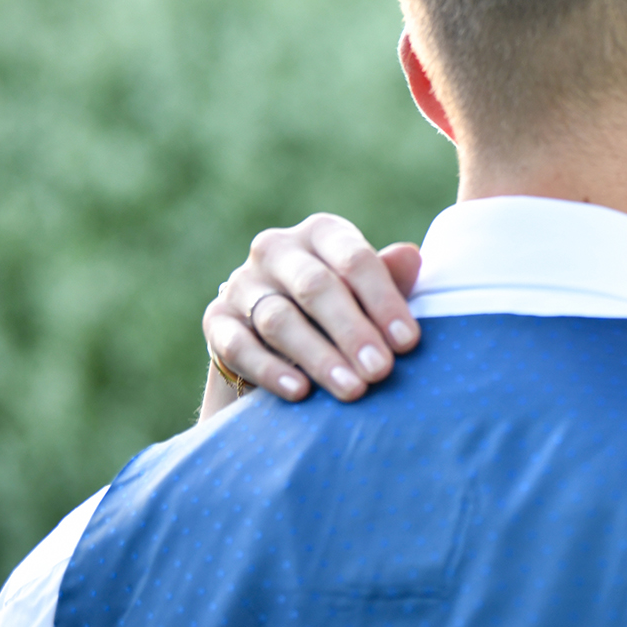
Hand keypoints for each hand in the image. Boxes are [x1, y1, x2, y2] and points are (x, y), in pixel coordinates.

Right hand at [202, 213, 421, 414]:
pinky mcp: (216, 320)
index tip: (408, 342)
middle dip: (352, 332)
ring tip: (352, 389)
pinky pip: (239, 346)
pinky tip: (300, 392)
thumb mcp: (369, 294)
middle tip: (381, 370)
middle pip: (316, 287)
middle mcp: (276, 249)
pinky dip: (271, 370)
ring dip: (318, 357)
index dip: (384, 301)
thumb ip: (389, 279)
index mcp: (322, 233)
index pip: (354, 259)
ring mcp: (241, 283)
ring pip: (279, 320)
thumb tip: (411, 256)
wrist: (279, 340)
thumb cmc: (343, 310)